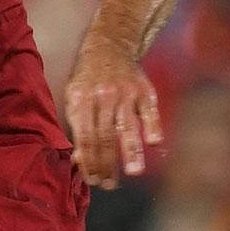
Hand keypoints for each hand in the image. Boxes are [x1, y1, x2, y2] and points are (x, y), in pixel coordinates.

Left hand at [63, 42, 161, 188]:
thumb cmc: (87, 80)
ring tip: (134, 172)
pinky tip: (155, 144)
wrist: (108, 45)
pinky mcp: (144, 89)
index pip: (85, 137)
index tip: (92, 180)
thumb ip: (76, 127)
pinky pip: (150, 111)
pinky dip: (153, 127)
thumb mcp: (74, 98)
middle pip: (106, 136)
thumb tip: (79, 162)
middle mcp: (104, 95)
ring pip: (128, 126)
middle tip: (109, 185)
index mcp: (82, 99)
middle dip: (108, 164)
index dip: (89, 161)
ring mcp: (126, 92)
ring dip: (131, 151)